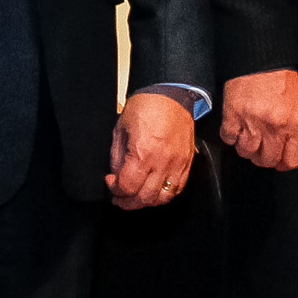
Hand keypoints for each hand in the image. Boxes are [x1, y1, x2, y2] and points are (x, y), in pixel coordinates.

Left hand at [108, 91, 198, 209]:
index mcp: (144, 153)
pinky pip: (178, 188)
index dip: (115, 189)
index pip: (127, 186)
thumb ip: (116, 156)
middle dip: (127, 202)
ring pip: (163, 198)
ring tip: (136, 198)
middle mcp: (163, 162)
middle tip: (119, 198)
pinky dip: (164, 195)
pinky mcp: (187, 162)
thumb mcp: (120, 129)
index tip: (111, 182)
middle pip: (144, 197)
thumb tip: (115, 174)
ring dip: (146, 202)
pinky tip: (154, 191)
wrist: (171, 95)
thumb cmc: (146, 106)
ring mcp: (177, 164)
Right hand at [219, 68, 297, 170]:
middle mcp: (274, 126)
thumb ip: (292, 126)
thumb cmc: (279, 76)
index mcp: (294, 123)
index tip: (279, 161)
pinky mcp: (233, 115)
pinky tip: (235, 126)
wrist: (260, 56)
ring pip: (246, 152)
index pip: (292, 159)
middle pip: (266, 159)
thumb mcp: (296, 102)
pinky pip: (229, 139)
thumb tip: (286, 145)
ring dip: (245, 147)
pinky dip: (230, 136)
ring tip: (247, 136)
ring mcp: (252, 122)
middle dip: (263, 157)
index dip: (283, 163)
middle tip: (260, 148)